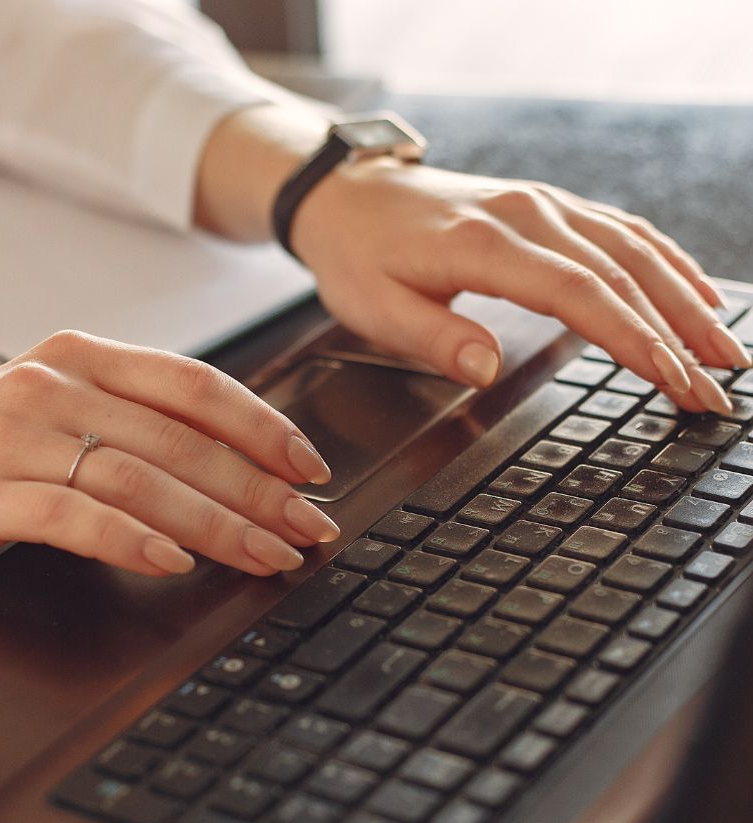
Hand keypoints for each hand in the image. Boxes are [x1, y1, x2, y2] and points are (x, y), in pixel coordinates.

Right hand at [0, 332, 335, 581]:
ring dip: (217, 522)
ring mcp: (15, 435)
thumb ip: (122, 423)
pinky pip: (74, 515)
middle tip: (310, 528)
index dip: (263, 427)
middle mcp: (52, 384)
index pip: (194, 385)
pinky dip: (132, 539)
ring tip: (267, 556)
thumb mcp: (45, 416)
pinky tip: (173, 563)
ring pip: (141, 476)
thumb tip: (224, 466)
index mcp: (77, 357)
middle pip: (182, 438)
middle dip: (260, 489)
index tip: (311, 469)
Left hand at [293, 160, 746, 412]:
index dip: (632, 339)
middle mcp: (528, 216)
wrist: (349, 195)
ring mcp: (543, 206)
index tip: (673, 379)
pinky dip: (666, 263)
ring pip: (634, 249)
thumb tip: (486, 369)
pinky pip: (621, 231)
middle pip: (621, 274)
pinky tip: (695, 293)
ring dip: (686, 299)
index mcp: (486, 246)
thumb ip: (432, 338)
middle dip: (677, 334)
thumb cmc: (358, 255)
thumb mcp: (373, 308)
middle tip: (717, 387)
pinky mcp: (547, 207)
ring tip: (726, 349)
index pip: (579, 294)